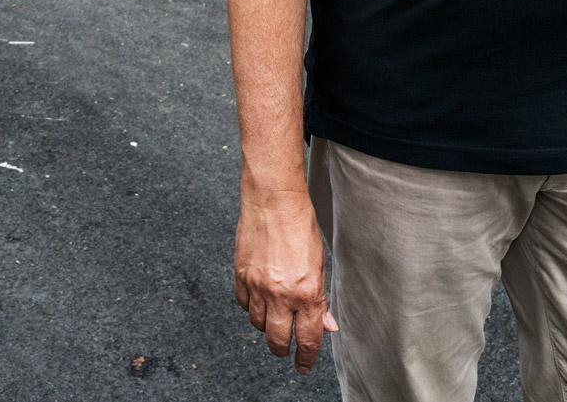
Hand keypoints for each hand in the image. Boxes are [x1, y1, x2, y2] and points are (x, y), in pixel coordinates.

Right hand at [233, 184, 335, 372]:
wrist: (272, 200)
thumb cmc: (300, 226)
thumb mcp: (321, 265)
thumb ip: (320, 300)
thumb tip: (326, 325)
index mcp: (306, 292)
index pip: (307, 339)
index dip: (306, 358)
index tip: (303, 366)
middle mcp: (280, 294)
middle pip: (278, 340)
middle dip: (283, 349)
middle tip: (287, 349)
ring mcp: (257, 286)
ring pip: (258, 325)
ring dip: (267, 327)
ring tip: (275, 318)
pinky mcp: (240, 276)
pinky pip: (244, 305)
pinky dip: (252, 308)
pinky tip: (260, 301)